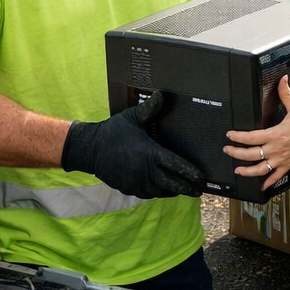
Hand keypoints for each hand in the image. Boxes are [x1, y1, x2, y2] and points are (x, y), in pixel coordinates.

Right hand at [61, 92, 204, 198]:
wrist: (89, 149)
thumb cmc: (112, 132)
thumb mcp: (132, 117)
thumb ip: (149, 109)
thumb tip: (162, 94)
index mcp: (150, 153)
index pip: (176, 166)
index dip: (190, 173)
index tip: (201, 177)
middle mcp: (145, 170)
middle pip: (173, 184)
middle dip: (188, 187)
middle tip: (199, 189)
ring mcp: (136, 182)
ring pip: (161, 192)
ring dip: (174, 192)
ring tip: (186, 190)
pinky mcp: (128, 188)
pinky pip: (148, 194)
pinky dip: (159, 194)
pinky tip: (165, 191)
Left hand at [225, 77, 289, 189]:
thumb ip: (286, 93)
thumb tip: (282, 80)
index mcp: (275, 135)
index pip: (251, 137)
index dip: (237, 137)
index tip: (230, 135)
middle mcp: (276, 149)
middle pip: (251, 154)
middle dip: (236, 153)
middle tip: (227, 150)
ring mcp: (281, 159)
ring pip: (260, 169)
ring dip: (247, 171)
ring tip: (238, 170)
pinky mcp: (288, 165)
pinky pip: (276, 176)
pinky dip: (267, 182)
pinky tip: (261, 186)